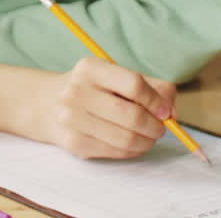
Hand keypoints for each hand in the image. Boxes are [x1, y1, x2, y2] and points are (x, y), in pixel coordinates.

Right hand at [46, 57, 177, 158]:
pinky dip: (133, 151)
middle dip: (155, 126)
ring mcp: (72, 118)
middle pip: (132, 115)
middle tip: (160, 128)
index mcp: (91, 68)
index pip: (134, 84)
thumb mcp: (117, 76)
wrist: (48, 104)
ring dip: (147, 141)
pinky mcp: (73, 142)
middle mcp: (77, 91)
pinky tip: (133, 143)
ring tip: (149, 137)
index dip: (157, 101)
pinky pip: (116, 152)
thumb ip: (152, 88)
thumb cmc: (94, 89)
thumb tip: (173, 113)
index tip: (166, 112)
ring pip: (126, 138)